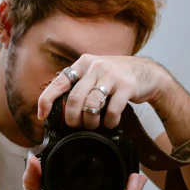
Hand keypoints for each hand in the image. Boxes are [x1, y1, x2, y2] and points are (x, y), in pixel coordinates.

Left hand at [37, 54, 166, 130]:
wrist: (148, 73)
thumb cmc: (117, 78)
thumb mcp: (96, 73)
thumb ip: (80, 85)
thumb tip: (60, 109)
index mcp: (84, 63)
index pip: (59, 81)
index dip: (47, 100)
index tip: (42, 115)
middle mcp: (96, 66)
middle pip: (74, 98)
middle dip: (72, 118)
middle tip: (76, 126)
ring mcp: (112, 75)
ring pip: (91, 105)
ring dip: (90, 122)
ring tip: (94, 126)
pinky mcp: (127, 86)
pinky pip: (112, 110)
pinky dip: (109, 122)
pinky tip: (110, 123)